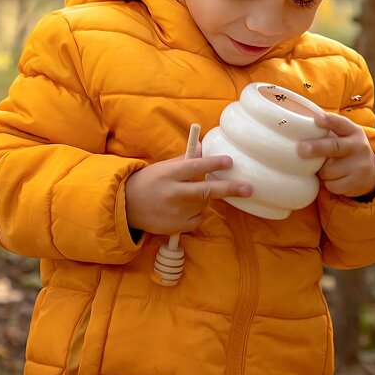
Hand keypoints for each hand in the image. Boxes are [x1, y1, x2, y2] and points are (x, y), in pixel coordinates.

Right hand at [125, 149, 252, 234]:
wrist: (126, 207)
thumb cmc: (149, 182)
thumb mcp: (164, 167)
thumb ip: (185, 159)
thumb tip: (203, 147)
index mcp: (169, 174)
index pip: (195, 167)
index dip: (213, 164)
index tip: (229, 161)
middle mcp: (173, 193)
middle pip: (206, 191)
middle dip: (229, 189)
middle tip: (248, 188)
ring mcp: (175, 213)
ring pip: (203, 204)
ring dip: (203, 198)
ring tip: (186, 195)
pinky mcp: (176, 227)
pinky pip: (197, 219)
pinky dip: (195, 213)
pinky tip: (182, 209)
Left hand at [298, 111, 374, 197]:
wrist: (371, 174)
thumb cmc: (345, 150)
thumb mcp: (343, 136)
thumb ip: (326, 132)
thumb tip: (296, 128)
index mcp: (353, 131)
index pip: (341, 124)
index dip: (329, 121)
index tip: (317, 118)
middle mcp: (359, 147)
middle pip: (335, 147)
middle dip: (317, 148)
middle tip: (301, 149)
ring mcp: (359, 166)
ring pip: (328, 170)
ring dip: (321, 171)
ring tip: (327, 167)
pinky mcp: (356, 183)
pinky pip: (331, 185)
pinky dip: (328, 183)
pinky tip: (335, 178)